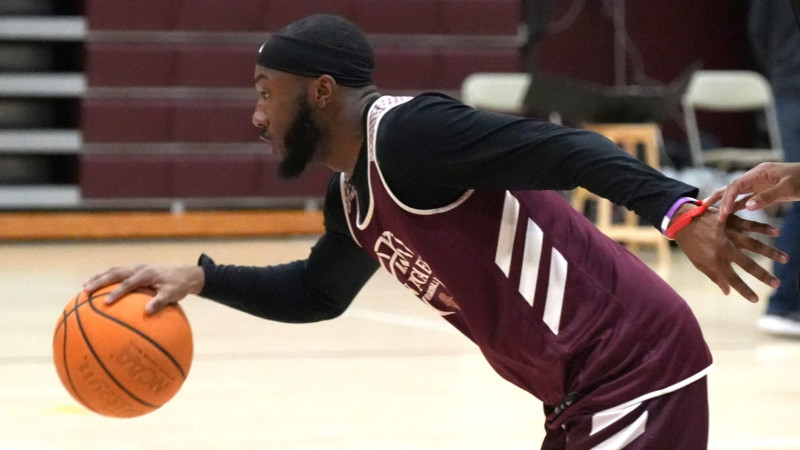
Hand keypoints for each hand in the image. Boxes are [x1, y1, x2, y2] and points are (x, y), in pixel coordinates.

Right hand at [83, 264, 204, 313]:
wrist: (185, 274)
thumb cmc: (179, 286)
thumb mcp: (173, 294)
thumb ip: (160, 302)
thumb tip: (147, 312)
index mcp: (147, 274)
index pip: (129, 283)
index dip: (117, 292)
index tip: (106, 303)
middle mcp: (138, 268)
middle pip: (115, 273)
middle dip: (99, 281)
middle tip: (85, 291)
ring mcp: (135, 268)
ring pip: (113, 271)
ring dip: (99, 278)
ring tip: (84, 287)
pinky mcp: (134, 271)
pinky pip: (117, 273)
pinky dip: (105, 278)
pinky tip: (96, 288)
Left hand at [673, 204, 786, 301]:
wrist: (681, 220)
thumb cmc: (690, 244)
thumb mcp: (698, 263)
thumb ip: (714, 276)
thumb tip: (727, 292)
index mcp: (715, 261)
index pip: (733, 280)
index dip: (744, 291)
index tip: (756, 299)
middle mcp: (724, 249)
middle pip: (748, 264)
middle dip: (764, 275)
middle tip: (777, 284)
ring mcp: (730, 234)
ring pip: (754, 244)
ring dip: (771, 252)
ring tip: (785, 259)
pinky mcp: (732, 221)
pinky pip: (751, 225)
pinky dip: (764, 228)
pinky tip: (776, 232)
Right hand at [705, 162, 799, 221]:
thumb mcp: (788, 188)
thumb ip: (768, 197)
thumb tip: (747, 206)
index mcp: (760, 172)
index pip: (737, 184)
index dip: (728, 198)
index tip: (724, 212)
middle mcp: (756, 177)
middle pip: (732, 187)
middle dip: (719, 198)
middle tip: (705, 209)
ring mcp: (759, 184)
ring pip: (737, 193)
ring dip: (724, 201)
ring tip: (709, 209)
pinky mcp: (764, 192)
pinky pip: (746, 198)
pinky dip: (736, 205)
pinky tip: (729, 213)